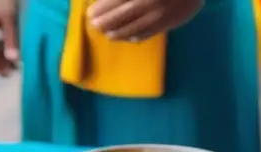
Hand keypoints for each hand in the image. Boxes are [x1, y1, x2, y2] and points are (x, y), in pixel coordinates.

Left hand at [89, 0, 203, 41]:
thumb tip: (110, 1)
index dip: (103, 8)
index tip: (90, 13)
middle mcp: (150, 2)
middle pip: (124, 14)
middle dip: (107, 22)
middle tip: (95, 27)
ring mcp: (160, 13)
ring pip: (136, 26)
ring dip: (119, 33)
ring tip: (108, 35)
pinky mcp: (170, 22)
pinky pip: (150, 32)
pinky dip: (138, 36)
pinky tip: (128, 38)